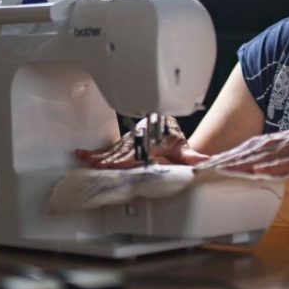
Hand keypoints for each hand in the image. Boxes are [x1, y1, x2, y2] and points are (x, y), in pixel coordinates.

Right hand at [74, 117, 209, 168]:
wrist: (165, 124)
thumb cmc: (172, 138)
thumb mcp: (183, 147)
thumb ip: (193, 157)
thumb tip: (206, 162)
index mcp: (151, 143)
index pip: (138, 153)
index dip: (128, 158)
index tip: (118, 163)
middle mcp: (137, 141)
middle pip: (122, 151)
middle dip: (109, 158)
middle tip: (96, 164)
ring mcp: (128, 141)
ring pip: (113, 149)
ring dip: (99, 155)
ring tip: (85, 159)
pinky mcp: (122, 143)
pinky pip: (108, 148)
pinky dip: (94, 152)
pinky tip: (81, 154)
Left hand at [198, 123, 288, 175]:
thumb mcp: (284, 150)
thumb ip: (268, 157)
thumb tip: (252, 167)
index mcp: (270, 141)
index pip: (243, 148)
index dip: (226, 155)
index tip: (208, 163)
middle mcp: (274, 144)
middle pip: (246, 152)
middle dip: (226, 159)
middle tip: (207, 167)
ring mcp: (285, 150)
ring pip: (259, 157)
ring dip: (241, 163)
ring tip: (224, 169)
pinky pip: (281, 163)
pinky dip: (269, 166)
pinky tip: (257, 170)